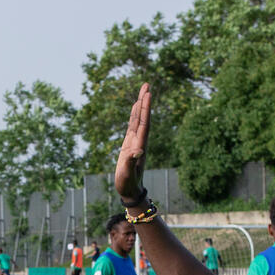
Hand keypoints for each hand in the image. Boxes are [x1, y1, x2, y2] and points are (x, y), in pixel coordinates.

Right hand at [114, 83, 150, 203]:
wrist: (130, 191)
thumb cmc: (127, 184)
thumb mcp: (127, 174)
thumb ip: (131, 162)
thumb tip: (139, 151)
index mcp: (139, 146)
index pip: (143, 124)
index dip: (145, 109)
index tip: (147, 94)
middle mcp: (139, 141)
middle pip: (143, 117)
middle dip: (145, 101)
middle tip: (147, 84)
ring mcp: (135, 142)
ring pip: (139, 119)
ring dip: (141, 105)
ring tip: (144, 90)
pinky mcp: (130, 144)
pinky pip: (133, 126)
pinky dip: (135, 115)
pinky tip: (136, 107)